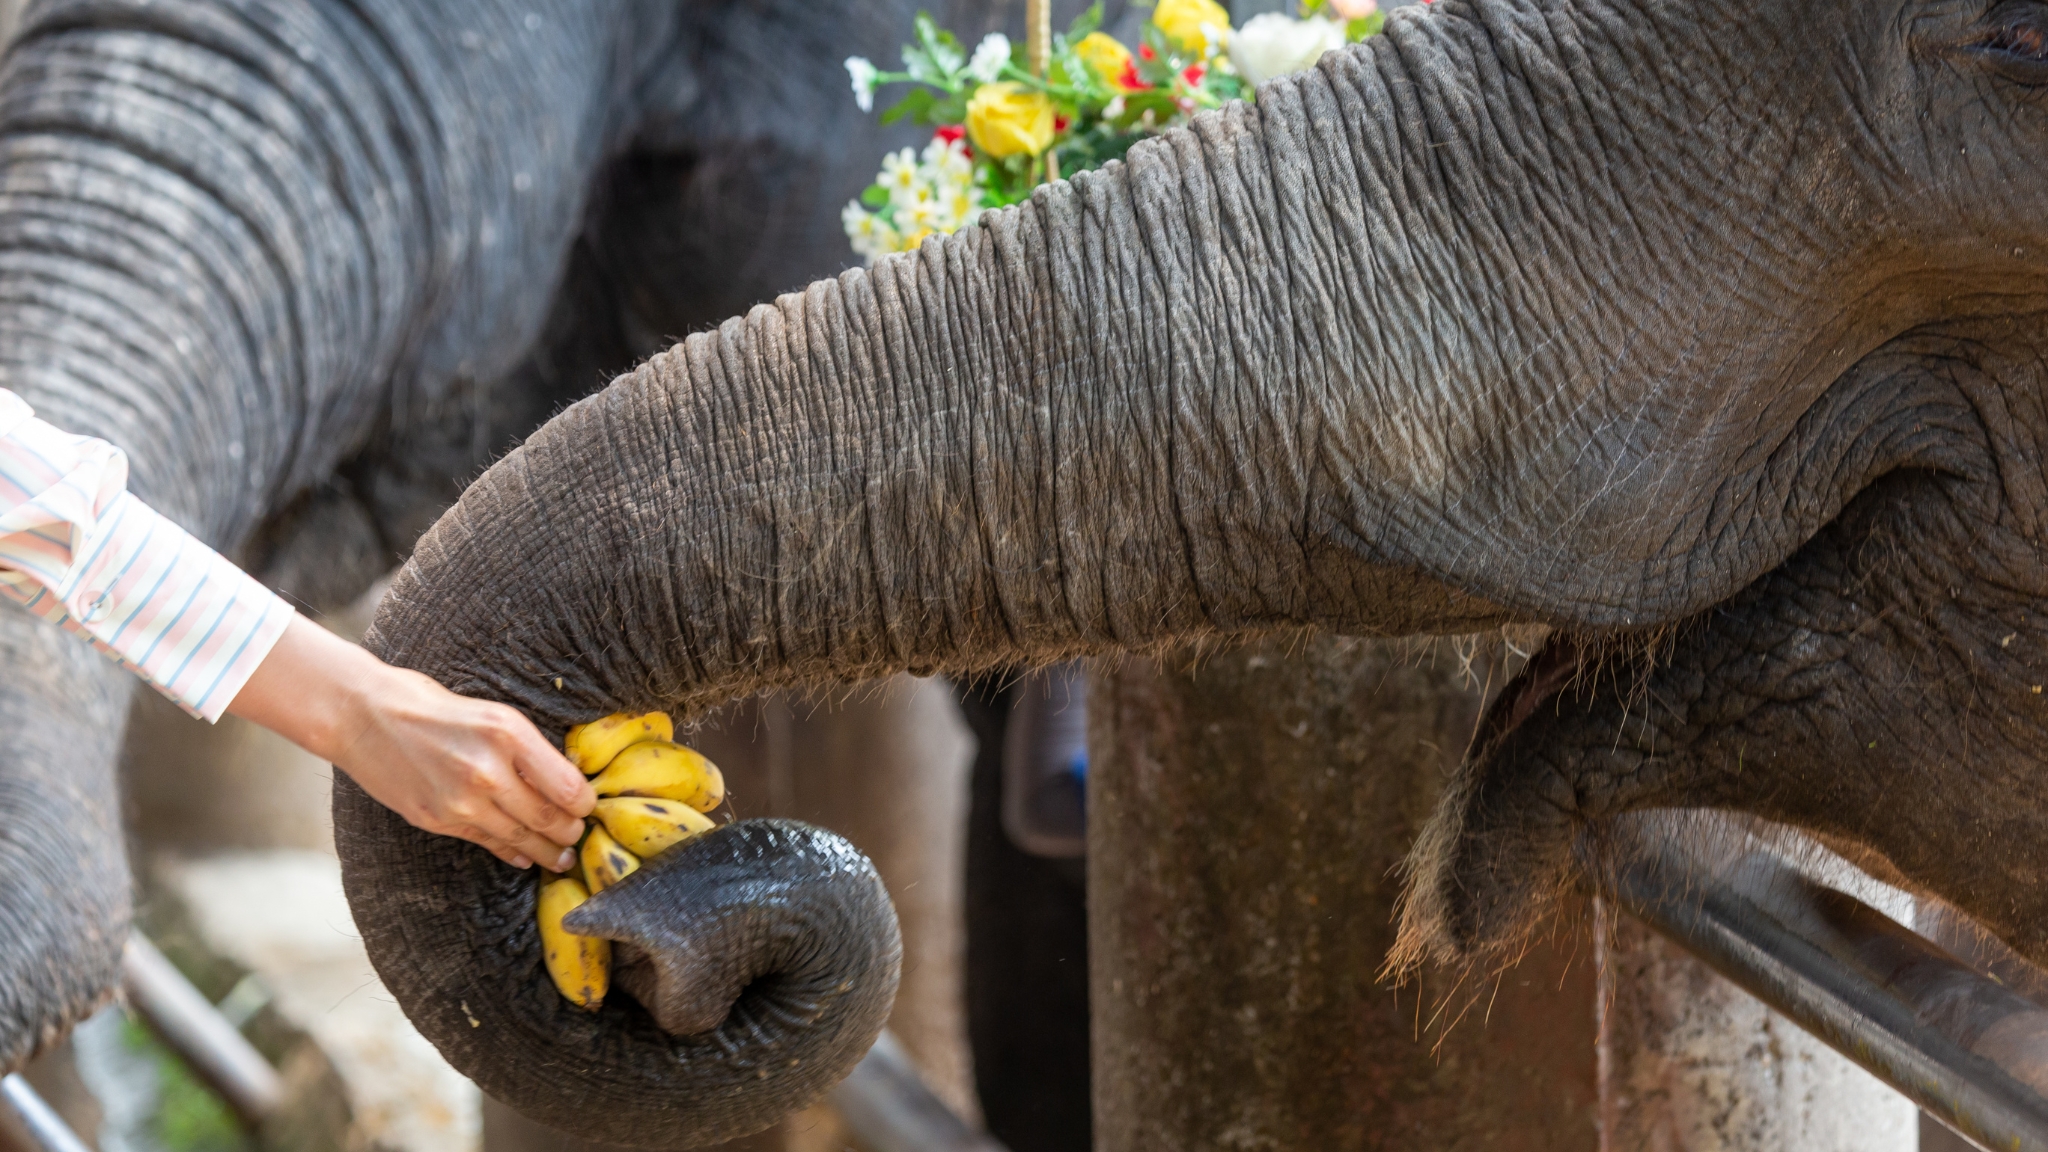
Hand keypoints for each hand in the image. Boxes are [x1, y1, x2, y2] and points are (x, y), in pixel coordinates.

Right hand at [228, 615, 593, 870]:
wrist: (364, 715)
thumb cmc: (431, 706)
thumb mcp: (492, 713)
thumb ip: (527, 747)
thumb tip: (564, 779)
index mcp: (508, 734)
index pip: (566, 786)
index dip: (584, 803)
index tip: (589, 806)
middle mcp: (488, 771)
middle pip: (548, 817)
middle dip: (570, 831)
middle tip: (579, 835)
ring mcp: (461, 800)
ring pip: (520, 837)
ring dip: (546, 851)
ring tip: (561, 857)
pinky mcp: (438, 819)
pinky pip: (487, 843)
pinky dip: (510, 852)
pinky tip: (524, 857)